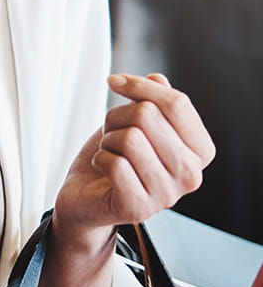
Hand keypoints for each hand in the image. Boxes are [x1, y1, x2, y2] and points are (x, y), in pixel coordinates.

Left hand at [53, 73, 214, 249]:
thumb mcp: (134, 122)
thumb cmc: (115, 157)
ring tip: (111, 154)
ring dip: (108, 140)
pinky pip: (114, 163)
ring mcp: (168, 195)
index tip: (115, 82)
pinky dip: (100, 159)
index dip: (140, 86)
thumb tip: (158, 78)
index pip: (178, 103)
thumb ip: (152, 101)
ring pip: (130, 138)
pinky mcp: (139, 208)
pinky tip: (104, 171)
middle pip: (148, 115)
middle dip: (118, 116)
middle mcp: (192, 175)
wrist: (86, 197)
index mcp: (200, 151)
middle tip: (113, 135)